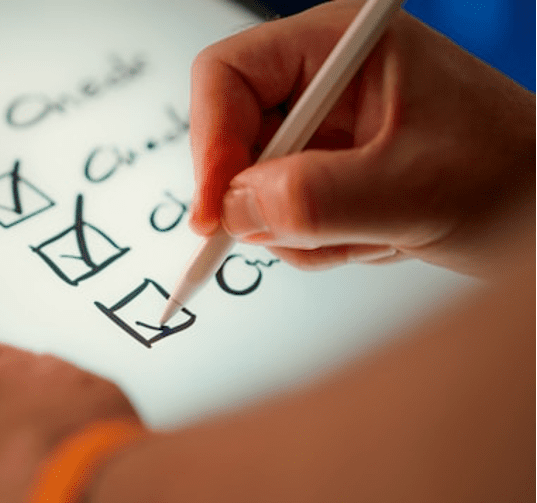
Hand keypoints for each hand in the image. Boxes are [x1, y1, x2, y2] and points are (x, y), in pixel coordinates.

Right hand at [189, 0, 534, 275]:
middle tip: (304, 233)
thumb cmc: (510, 175)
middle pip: (234, 136)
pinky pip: (280, 213)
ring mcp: (323, 129)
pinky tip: (371, 235)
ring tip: (370, 232)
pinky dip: (315, 240)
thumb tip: (235, 208)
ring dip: (300, 229)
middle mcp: (322, 81)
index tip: (215, 209)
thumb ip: (317, 199)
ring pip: (253, 187)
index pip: (228, 74)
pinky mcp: (326, 169)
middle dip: (264, 198)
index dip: (210, 141)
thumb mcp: (411, 190)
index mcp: (339, 47)